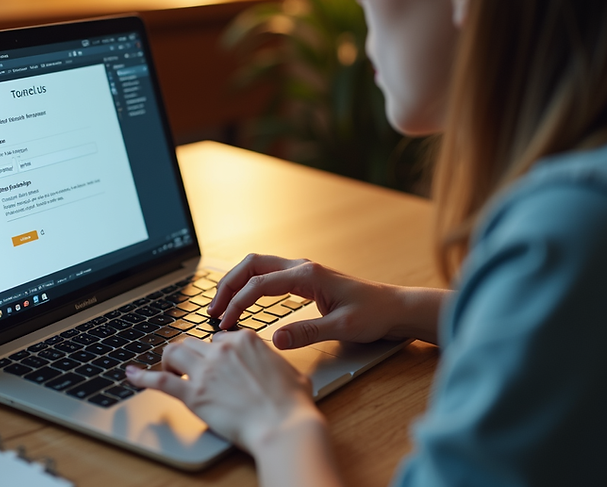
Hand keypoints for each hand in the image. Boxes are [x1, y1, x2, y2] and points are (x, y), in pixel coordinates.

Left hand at [125, 330, 322, 452]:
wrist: (282, 426)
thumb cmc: (291, 404)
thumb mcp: (289, 371)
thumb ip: (274, 363)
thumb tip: (273, 367)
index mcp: (244, 340)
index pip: (219, 337)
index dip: (215, 352)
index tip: (215, 363)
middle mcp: (221, 350)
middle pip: (193, 342)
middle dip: (189, 354)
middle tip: (188, 367)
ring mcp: (205, 371)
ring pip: (173, 353)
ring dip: (168, 361)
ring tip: (168, 370)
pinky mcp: (193, 395)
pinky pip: (160, 381)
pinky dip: (142, 377)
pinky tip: (132, 375)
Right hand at [209, 254, 446, 347]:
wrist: (393, 308)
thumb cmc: (373, 314)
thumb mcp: (342, 328)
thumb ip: (307, 332)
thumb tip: (274, 340)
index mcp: (307, 275)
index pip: (259, 284)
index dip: (237, 303)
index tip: (225, 323)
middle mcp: (301, 267)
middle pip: (251, 265)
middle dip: (227, 285)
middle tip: (213, 311)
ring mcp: (301, 271)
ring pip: (257, 267)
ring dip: (236, 283)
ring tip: (221, 307)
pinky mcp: (303, 280)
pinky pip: (267, 276)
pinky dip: (249, 286)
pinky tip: (243, 303)